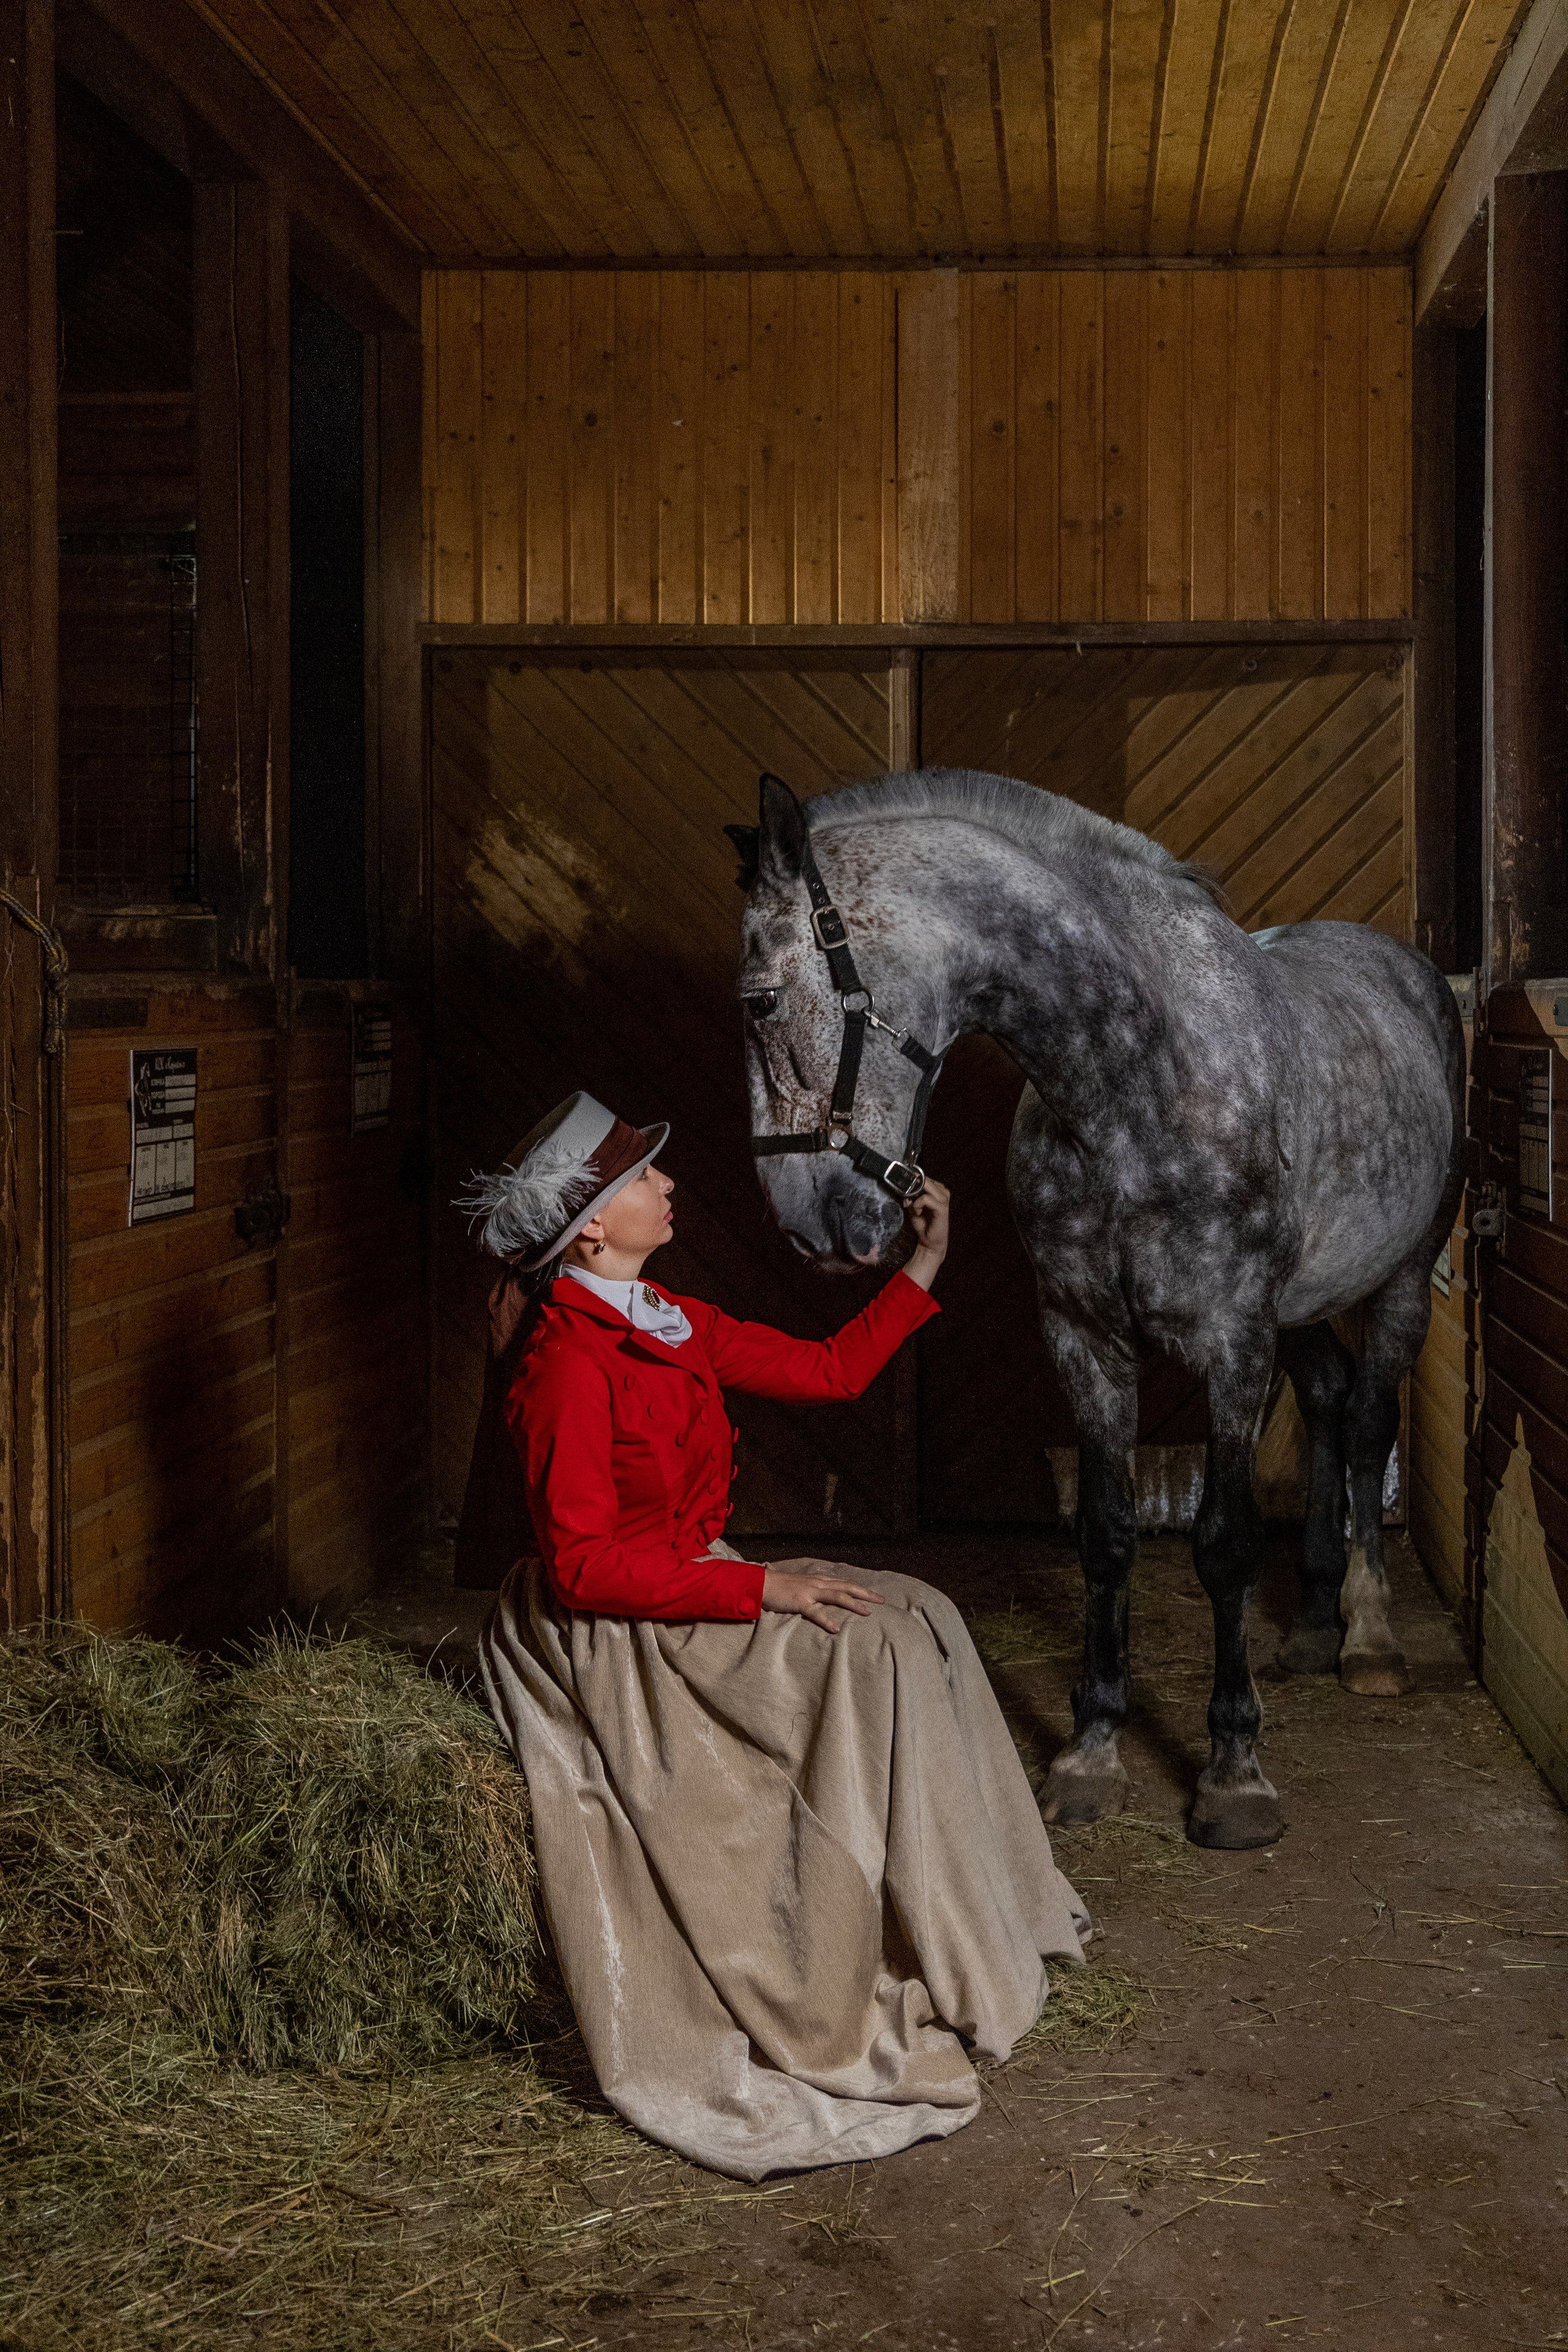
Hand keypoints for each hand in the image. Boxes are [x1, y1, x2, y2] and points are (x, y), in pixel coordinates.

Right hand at [760, 1560, 885, 1632]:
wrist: (762, 1583)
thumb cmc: (782, 1587)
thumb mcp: (802, 1586)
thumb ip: (816, 1591)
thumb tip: (827, 1599)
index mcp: (819, 1580)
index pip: (845, 1583)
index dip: (861, 1589)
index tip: (876, 1595)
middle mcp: (817, 1584)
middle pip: (847, 1587)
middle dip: (865, 1594)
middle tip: (882, 1601)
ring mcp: (809, 1592)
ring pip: (836, 1596)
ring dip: (853, 1604)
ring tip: (867, 1612)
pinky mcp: (799, 1602)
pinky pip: (815, 1612)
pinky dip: (826, 1620)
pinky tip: (836, 1629)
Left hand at [902, 1177, 950, 1290]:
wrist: (929, 1242)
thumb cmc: (923, 1223)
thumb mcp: (913, 1206)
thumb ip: (910, 1196)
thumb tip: (904, 1188)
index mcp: (937, 1189)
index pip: (923, 1177)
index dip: (911, 1182)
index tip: (905, 1193)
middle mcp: (943, 1191)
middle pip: (924, 1179)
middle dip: (912, 1188)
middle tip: (907, 1200)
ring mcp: (944, 1199)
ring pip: (925, 1185)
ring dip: (915, 1196)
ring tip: (914, 1208)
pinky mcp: (942, 1207)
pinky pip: (925, 1198)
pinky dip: (917, 1204)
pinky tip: (917, 1212)